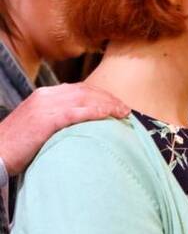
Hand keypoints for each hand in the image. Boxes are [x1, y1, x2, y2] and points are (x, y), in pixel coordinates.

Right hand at [0, 83, 129, 175]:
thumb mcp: (38, 124)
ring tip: (123, 113)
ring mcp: (45, 107)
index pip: (79, 89)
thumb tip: (81, 124)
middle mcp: (46, 96)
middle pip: (85, 91)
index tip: (116, 104)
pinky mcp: (44, 121)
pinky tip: (108, 116)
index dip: (101, 95)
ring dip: (107, 105)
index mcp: (44, 95)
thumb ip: (57, 118)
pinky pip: (75, 113)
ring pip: (84, 100)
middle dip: (108, 99)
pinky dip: (94, 112)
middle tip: (126, 109)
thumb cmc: (16, 145)